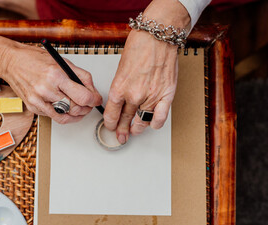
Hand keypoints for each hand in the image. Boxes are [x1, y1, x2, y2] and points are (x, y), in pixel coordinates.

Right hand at [2, 44, 101, 123]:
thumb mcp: (62, 62)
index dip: (93, 100)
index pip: (82, 96)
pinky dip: (62, 114)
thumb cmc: (35, 59)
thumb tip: (93, 91)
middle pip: (75, 108)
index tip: (96, 99)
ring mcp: (38, 100)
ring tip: (79, 109)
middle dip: (86, 108)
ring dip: (76, 115)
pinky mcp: (33, 107)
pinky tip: (65, 108)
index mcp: (56, 76)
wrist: (12, 63)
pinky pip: (53, 116)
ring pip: (65, 116)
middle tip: (89, 104)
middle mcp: (46, 89)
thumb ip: (81, 76)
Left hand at [103, 0, 189, 143]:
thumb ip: (120, 86)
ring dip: (136, 129)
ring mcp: (150, 97)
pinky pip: (160, 117)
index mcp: (119, 88)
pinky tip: (151, 125)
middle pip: (125, 120)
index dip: (109, 123)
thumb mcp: (120, 68)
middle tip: (120, 135)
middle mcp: (134, 96)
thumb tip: (120, 99)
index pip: (111, 114)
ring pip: (141, 122)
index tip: (110, 126)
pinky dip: (155, 124)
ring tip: (134, 131)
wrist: (158, 37)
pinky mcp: (166, 95)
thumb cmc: (139, 46)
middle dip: (121, 130)